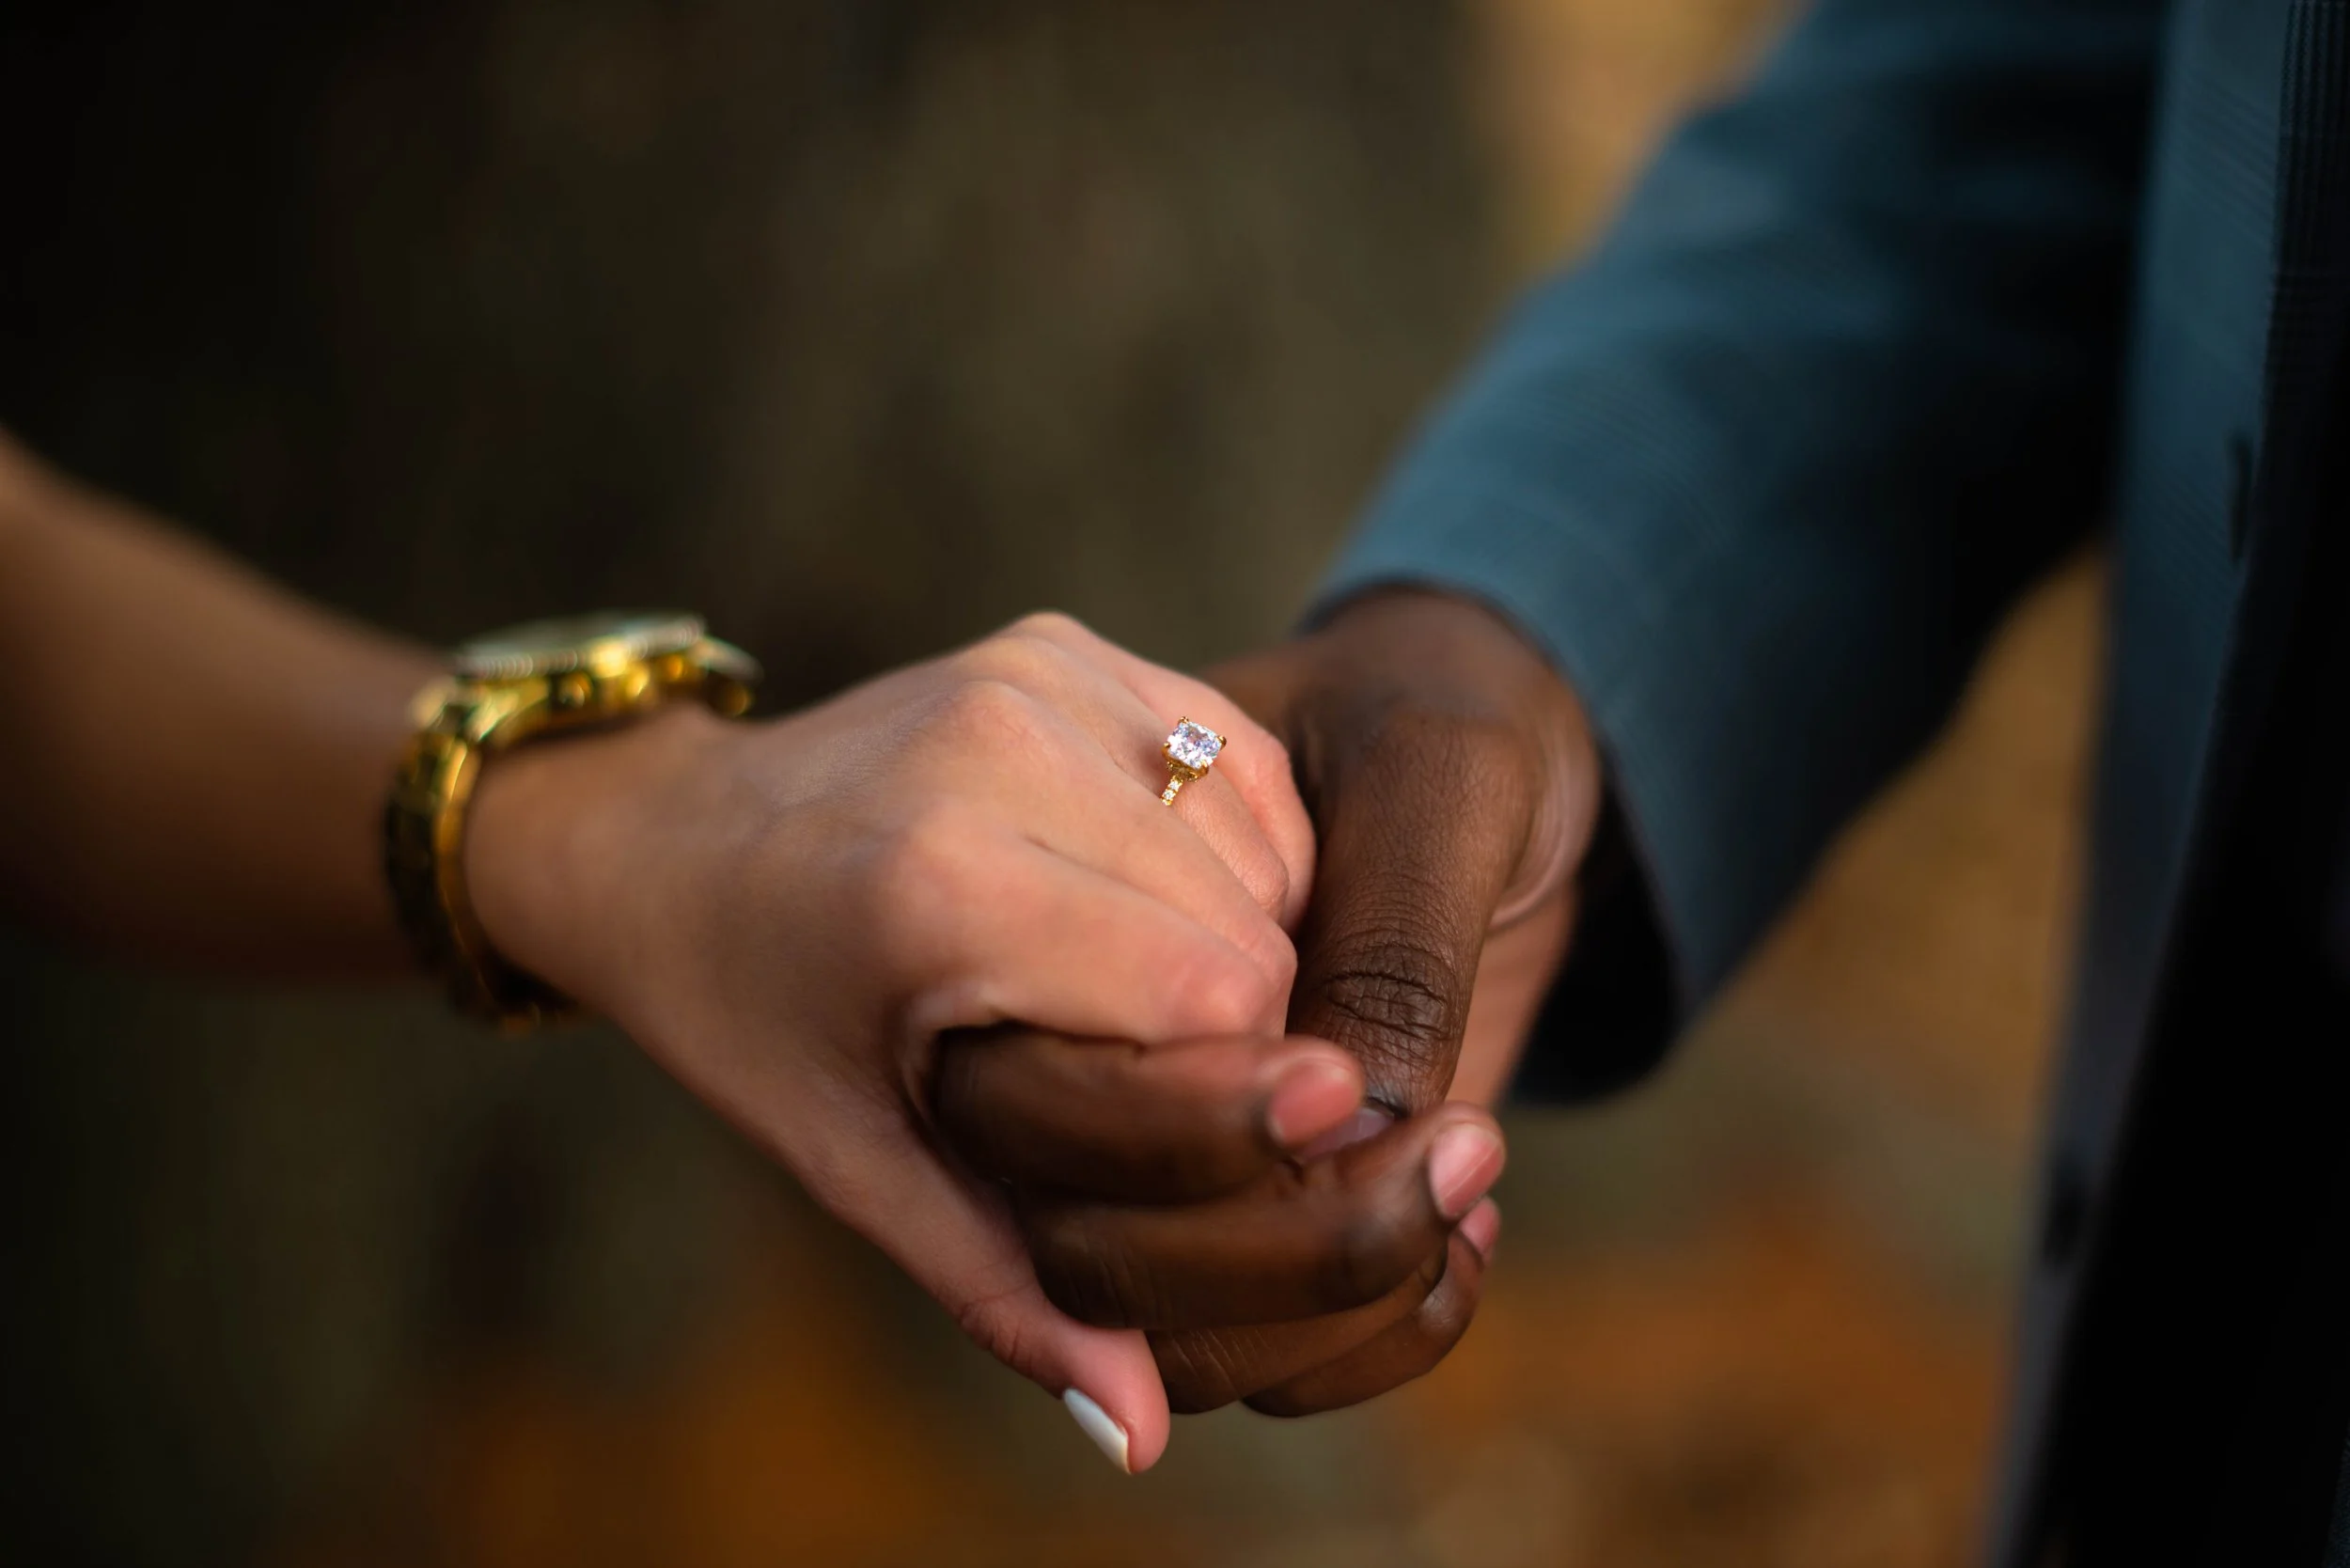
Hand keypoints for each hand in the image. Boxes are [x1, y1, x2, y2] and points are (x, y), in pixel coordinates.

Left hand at [458, 612, 1357, 1469]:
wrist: (665, 835)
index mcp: (940, 890)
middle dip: (1252, 1028)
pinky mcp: (1064, 640)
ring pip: (1262, 838)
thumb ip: (1005, 1284)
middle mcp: (999, 750)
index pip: (1215, 999)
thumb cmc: (750, 1012)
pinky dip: (1239, 844)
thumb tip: (1139, 1430)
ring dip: (1254, 933)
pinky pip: (1239, 758)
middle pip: (1253, 923)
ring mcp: (1038, 674)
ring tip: (1153, 995)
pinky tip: (1159, 899)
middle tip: (1181, 1087)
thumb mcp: (853, 1162)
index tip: (1248, 1152)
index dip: (1246, 1097)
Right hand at [938, 589, 1602, 1430]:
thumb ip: (1389, 942)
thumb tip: (1363, 1123)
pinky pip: (1248, 1353)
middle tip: (1467, 1152)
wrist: (1479, 734)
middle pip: (1093, 1246)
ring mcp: (1141, 1130)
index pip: (1068, 1091)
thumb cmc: (1444, 710)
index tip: (1361, 1084)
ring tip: (1475, 1196)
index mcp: (1052, 899)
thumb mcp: (1438, 777)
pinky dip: (1369, 1340)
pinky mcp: (1233, 1198)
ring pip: (1163, 1329)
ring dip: (1332, 1310)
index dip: (1204, 1122)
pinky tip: (1471, 1243)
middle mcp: (1069, 1037)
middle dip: (1284, 1248)